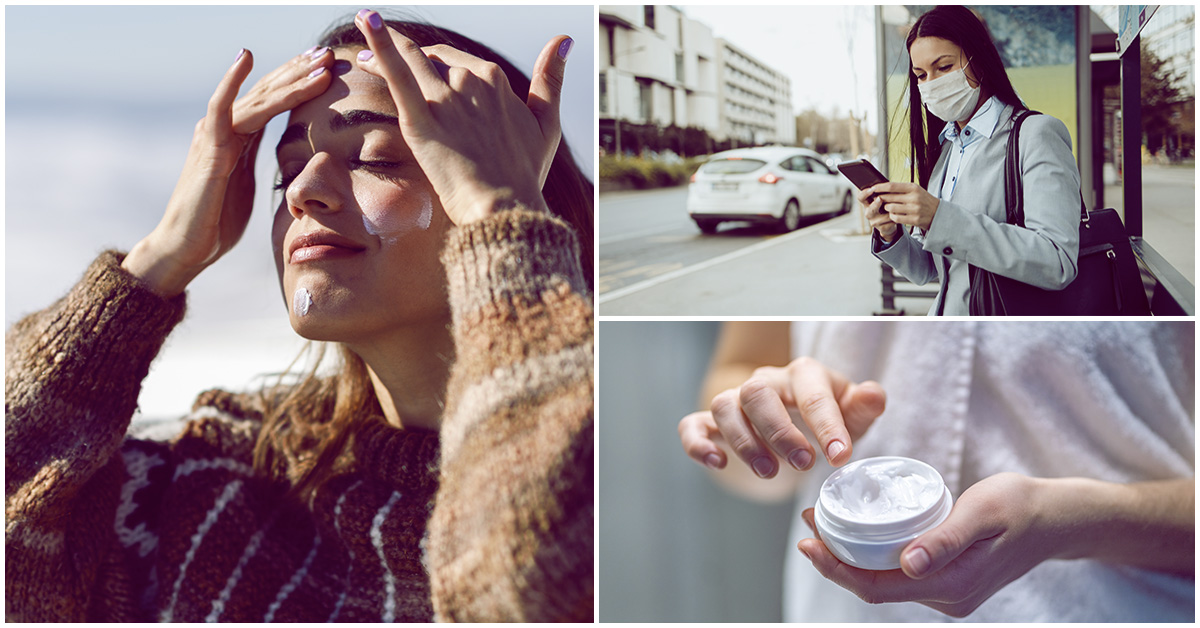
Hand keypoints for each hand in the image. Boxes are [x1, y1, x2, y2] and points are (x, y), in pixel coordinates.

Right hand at [123, 47, 333, 296]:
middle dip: (299, 71)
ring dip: (290, 79)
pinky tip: (246, 57)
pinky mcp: (209, 148)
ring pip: (258, 98)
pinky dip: (232, 81)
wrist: (186, 247)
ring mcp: (215, 135)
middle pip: (268, 91)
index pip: (274, 100)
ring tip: (317, 61)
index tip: (328, 67)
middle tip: (329, 53)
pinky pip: (221, 108)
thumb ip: (259, 161)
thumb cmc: (216, 221)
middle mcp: (226, 128)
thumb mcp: (247, 184)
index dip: (300, 82)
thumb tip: (287, 157)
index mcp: (239, 136)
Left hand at [353, 9, 569, 224]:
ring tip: (361, 38)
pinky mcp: (421, 119)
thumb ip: (551, 79)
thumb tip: (565, 40)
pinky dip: (380, 45)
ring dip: (383, 45)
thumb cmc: (525, 175)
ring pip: (410, 60)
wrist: (504, 208)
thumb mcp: (546, 123)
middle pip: (431, 61)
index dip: (436, 62)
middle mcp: (471, 81)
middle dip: (407, 58)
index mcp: (495, 80)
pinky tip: (365, 22)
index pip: (457, 61)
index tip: (420, 64)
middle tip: (375, 56)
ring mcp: (445, 99)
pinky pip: (397, 73)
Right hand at [678, 357, 885, 478]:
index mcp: (803, 375)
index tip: (840, 457)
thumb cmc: (825, 417)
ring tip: (768, 471)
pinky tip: (718, 463)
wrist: (793, 417)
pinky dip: (698, 443)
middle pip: (757, 393)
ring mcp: (736, 400)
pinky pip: (693, 424)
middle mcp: (765, 382)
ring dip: (744, 442)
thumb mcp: (851, 414)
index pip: (811, 394)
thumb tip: (875, 395)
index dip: (826, 426)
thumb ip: (863, 407)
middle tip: (803, 464)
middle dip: (779, 431)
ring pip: (725, 406)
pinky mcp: (713, 422)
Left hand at [797, 473, 1053, 617]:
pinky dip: (874, 557)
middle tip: (810, 522)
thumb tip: (909, 564)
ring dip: (852, 558)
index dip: (837, 568)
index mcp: (951, 585)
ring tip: (826, 523)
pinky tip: (859, 533)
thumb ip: (946, 539)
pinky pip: (900, 576)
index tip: (809, 540)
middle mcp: (947, 598)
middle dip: (836, 561)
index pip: (878, 588)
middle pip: (875, 589)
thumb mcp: (982, 513)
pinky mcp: (949, 582)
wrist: (1057, 519)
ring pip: (885, 583)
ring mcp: (948, 594)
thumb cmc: (1021, 506)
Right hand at [858, 188, 898, 241]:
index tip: (871, 189)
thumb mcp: (884, 197)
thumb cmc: (887, 205)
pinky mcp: (882, 228)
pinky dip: (897, 216)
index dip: (864, 194)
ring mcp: (874, 221)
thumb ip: (883, 192)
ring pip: (883, 216)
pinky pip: (891, 221)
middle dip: (875, 204)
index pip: (860, 197)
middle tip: (880, 199)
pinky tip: (901, 213)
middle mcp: (868, 212)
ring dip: (892, 210)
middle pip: (869, 209)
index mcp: (867, 203)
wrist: (890, 222)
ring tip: (899, 205)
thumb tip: (889, 186)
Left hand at [865, 182, 940, 231]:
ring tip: (890, 207)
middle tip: (879, 199)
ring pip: (890, 208)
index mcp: (913, 187)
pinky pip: (895, 218)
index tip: (872, 188)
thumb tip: (883, 187)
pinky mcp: (914, 219)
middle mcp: (914, 197)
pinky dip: (892, 216)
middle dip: (881, 199)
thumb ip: (901, 189)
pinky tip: (895, 214)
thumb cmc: (924, 200)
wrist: (939, 213)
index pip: (891, 186)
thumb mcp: (915, 190)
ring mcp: (914, 209)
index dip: (879, 187)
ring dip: (887, 208)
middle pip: (889, 197)